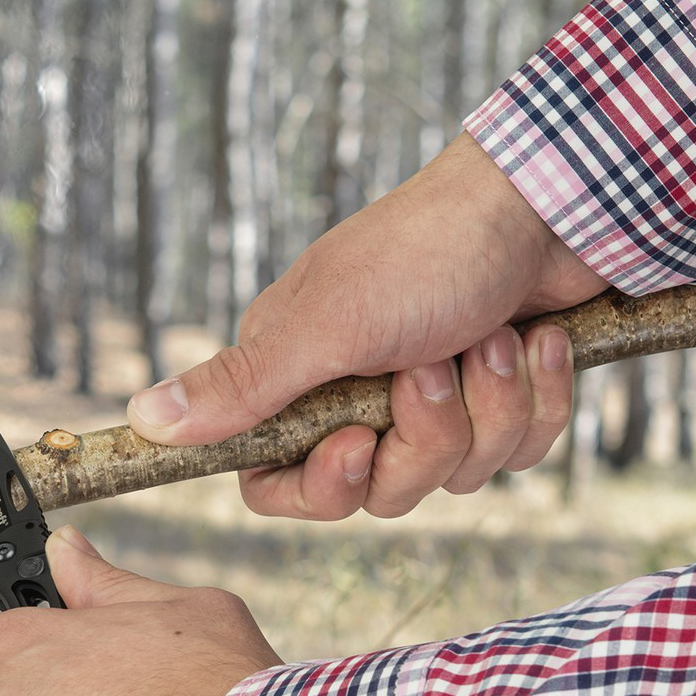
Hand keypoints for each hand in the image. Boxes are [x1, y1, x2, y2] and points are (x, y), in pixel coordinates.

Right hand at [127, 135, 610, 519]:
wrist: (553, 204)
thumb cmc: (429, 250)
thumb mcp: (325, 326)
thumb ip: (239, 386)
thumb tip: (143, 418)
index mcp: (297, 376)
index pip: (276, 482)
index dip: (321, 486)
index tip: (358, 446)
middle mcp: (355, 393)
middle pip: (376, 491)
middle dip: (423, 439)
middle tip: (433, 368)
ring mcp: (430, 398)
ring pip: (453, 474)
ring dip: (488, 408)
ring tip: (494, 340)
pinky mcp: (497, 396)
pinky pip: (516, 450)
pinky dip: (535, 397)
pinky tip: (537, 340)